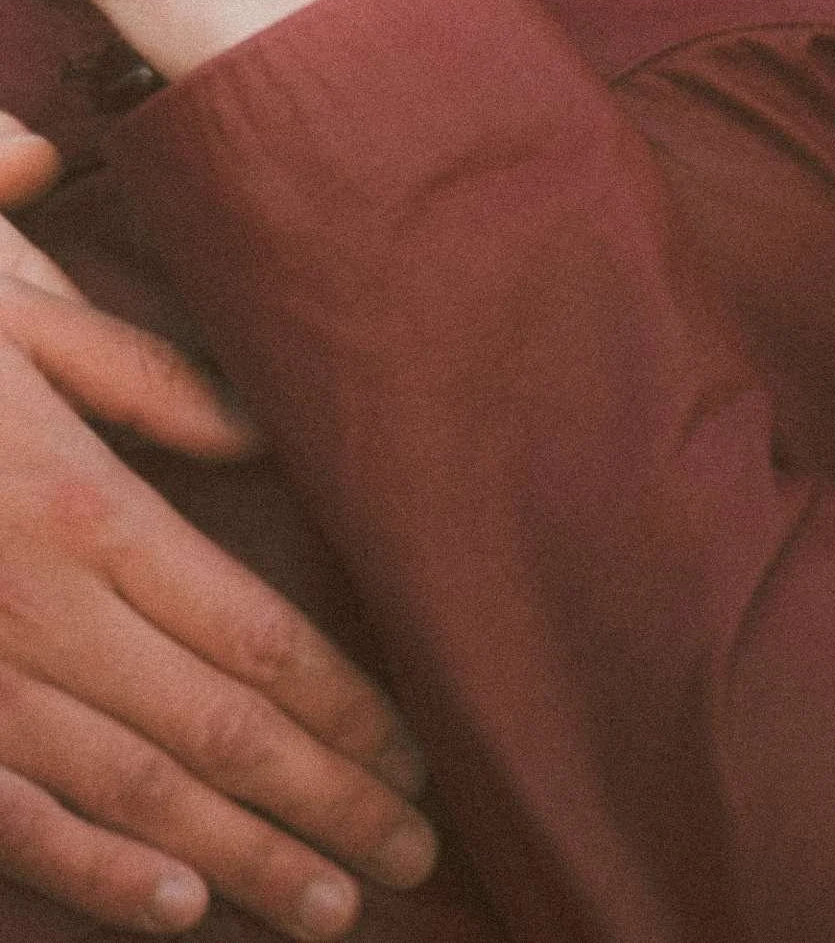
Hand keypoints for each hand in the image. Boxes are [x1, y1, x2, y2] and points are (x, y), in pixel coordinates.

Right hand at [0, 113, 438, 935]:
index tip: (418, 753)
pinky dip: (93, 873)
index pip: (250, 631)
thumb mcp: (30, 325)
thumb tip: (268, 426)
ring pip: (129, 792)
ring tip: (331, 905)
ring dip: (238, 858)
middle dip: (324, 799)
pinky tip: (175, 911)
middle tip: (413, 855)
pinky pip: (9, 819)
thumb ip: (153, 380)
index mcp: (84, 511)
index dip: (344, 703)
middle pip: (213, 727)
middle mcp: (38, 612)